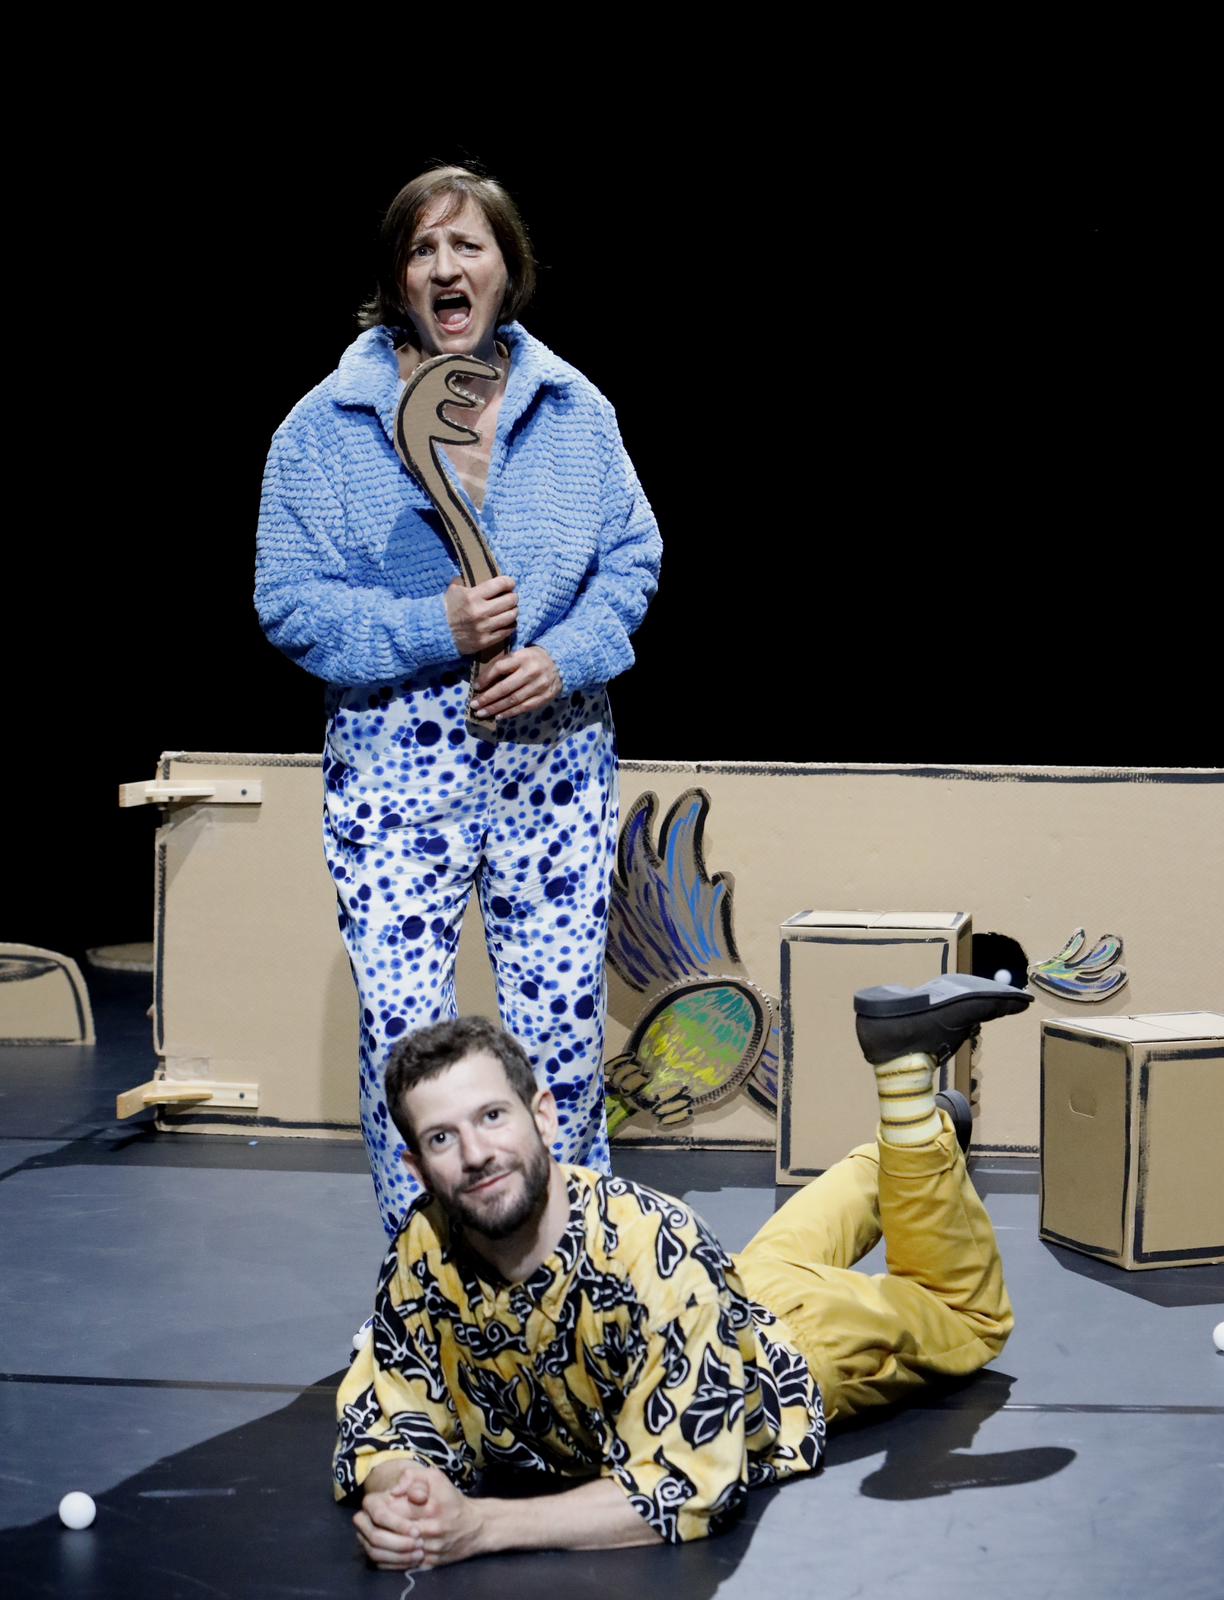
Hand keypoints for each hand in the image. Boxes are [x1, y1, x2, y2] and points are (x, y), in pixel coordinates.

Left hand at [355, 1465, 482, 1569]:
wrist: (476, 1527)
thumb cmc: (452, 1499)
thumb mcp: (436, 1477)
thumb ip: (413, 1476)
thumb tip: (394, 1488)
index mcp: (427, 1507)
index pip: (390, 1509)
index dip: (378, 1507)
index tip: (376, 1503)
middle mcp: (427, 1530)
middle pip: (387, 1533)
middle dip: (373, 1526)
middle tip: (366, 1519)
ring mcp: (427, 1550)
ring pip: (390, 1553)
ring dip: (376, 1544)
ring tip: (371, 1533)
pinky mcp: (427, 1564)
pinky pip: (399, 1566)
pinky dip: (386, 1559)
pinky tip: (382, 1549)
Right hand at [444, 576, 517, 655]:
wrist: (437, 633)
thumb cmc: (447, 609)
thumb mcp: (454, 590)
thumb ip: (467, 580)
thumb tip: (480, 571)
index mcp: (472, 596)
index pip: (500, 584)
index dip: (509, 582)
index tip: (510, 583)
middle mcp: (480, 612)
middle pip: (510, 600)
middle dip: (513, 597)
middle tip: (511, 597)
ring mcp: (484, 628)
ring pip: (511, 616)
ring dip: (513, 610)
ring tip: (511, 609)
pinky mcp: (485, 641)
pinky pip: (507, 631)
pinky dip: (511, 625)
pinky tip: (507, 621)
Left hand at [471, 646, 561, 719]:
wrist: (560, 663)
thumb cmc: (533, 659)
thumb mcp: (520, 655)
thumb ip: (505, 665)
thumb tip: (483, 683)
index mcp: (523, 657)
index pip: (500, 667)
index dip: (486, 678)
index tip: (476, 687)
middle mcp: (531, 671)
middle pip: (505, 687)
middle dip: (487, 698)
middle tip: (474, 705)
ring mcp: (539, 686)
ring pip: (513, 700)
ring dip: (495, 708)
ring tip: (482, 713)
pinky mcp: (544, 697)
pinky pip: (524, 707)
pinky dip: (510, 713)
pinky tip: (498, 716)